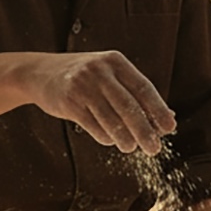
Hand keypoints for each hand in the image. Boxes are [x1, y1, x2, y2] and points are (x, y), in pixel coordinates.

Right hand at [26, 50, 176, 153]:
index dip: (159, 109)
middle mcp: (100, 71)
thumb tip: (167, 117)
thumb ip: (134, 93)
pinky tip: (111, 140)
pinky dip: (105, 137)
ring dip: (125, 138)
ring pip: (111, 119)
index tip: (170, 127)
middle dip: (145, 130)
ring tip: (131, 147)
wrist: (40, 73)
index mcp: (115, 61)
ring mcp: (83, 85)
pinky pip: (93, 126)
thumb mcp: (108, 75)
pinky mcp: (69, 101)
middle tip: (154, 148)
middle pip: (129, 106)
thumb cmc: (84, 77)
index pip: (144, 87)